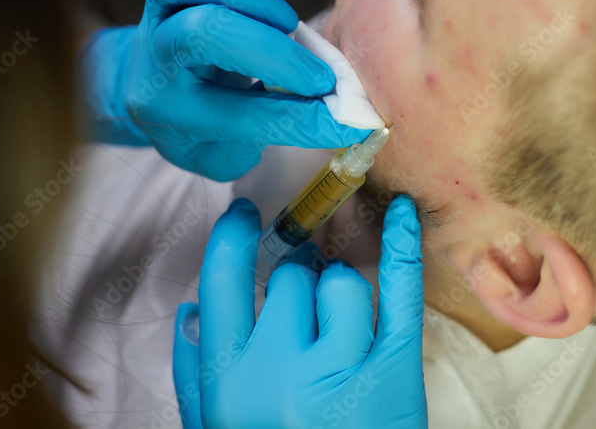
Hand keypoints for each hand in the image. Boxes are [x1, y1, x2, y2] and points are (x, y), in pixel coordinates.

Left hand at [78, 0, 370, 179]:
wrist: (151, 88)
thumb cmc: (201, 123)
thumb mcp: (231, 151)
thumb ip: (283, 131)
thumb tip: (348, 118)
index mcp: (171, 111)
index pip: (236, 116)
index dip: (297, 117)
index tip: (344, 119)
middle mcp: (156, 56)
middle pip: (202, 31)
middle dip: (270, 48)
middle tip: (313, 69)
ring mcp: (152, 9)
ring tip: (279, 18)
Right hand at [172, 195, 426, 428]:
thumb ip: (197, 374)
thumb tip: (192, 310)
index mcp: (231, 381)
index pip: (222, 281)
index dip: (231, 237)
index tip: (243, 214)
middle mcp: (282, 370)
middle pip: (288, 280)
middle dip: (295, 285)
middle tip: (304, 311)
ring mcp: (343, 370)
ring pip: (340, 284)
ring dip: (338, 294)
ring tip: (338, 329)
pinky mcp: (397, 372)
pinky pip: (400, 295)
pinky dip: (403, 247)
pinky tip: (402, 213)